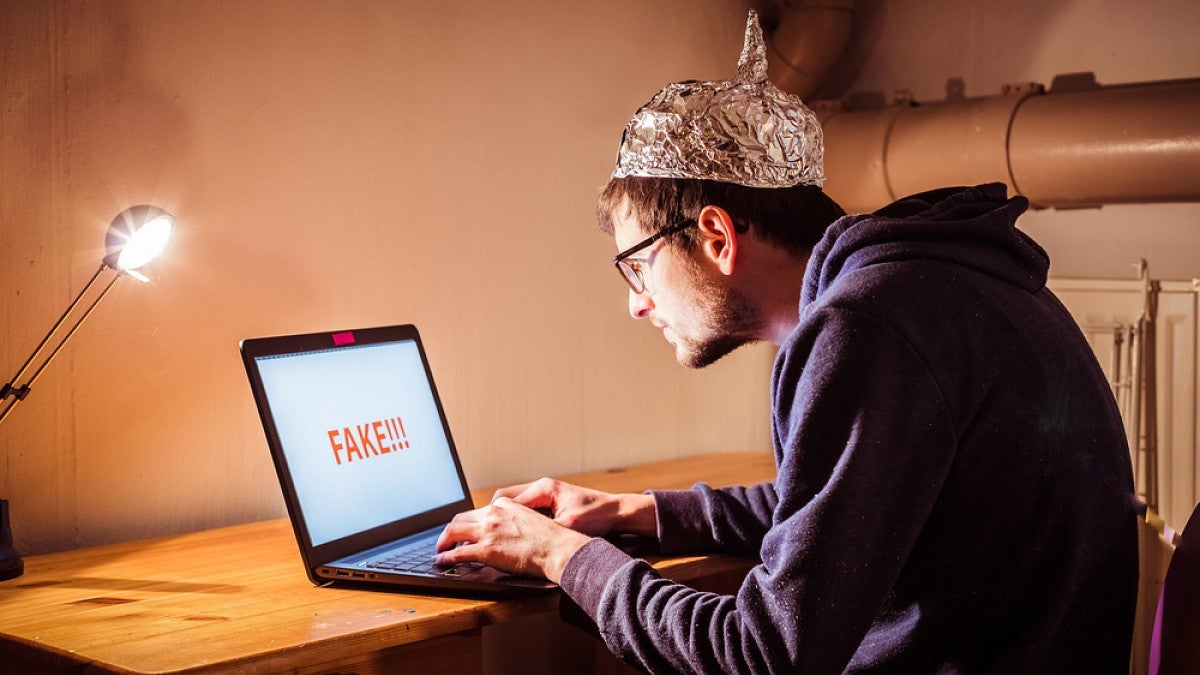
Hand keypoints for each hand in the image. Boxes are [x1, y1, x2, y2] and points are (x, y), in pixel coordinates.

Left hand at [434, 497, 590, 582]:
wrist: (558, 549)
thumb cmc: (552, 539)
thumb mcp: (530, 519)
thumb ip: (513, 520)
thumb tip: (505, 531)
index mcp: (505, 505)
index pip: (479, 511)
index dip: (469, 522)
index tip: (466, 530)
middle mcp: (493, 514)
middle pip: (461, 518)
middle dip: (451, 530)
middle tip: (447, 539)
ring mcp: (488, 531)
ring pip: (453, 531)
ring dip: (444, 541)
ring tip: (440, 549)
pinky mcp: (486, 549)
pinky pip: (458, 553)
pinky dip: (446, 557)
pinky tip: (442, 560)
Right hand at [491, 478, 656, 537]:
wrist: (617, 512)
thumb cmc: (597, 515)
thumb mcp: (569, 525)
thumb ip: (546, 530)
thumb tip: (525, 540)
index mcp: (544, 489)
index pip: (507, 500)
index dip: (495, 517)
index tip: (486, 531)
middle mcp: (541, 488)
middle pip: (505, 498)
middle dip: (494, 515)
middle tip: (486, 533)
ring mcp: (545, 495)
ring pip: (514, 504)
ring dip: (506, 518)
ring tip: (498, 535)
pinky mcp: (550, 503)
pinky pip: (526, 509)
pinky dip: (518, 520)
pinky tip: (517, 535)